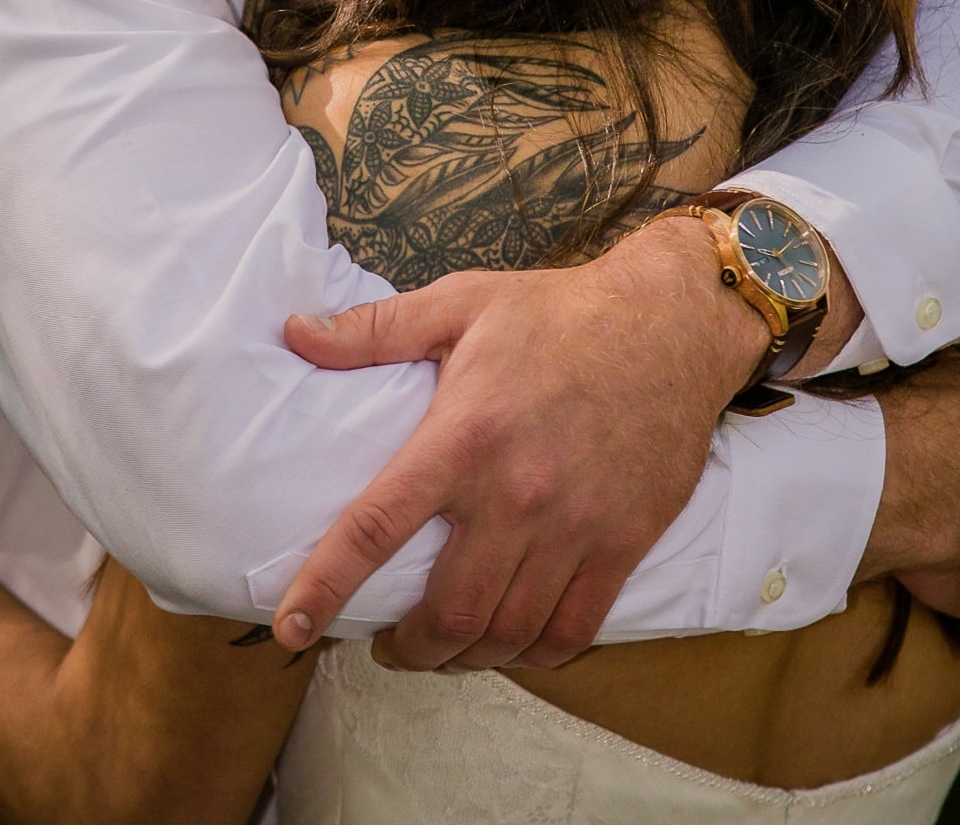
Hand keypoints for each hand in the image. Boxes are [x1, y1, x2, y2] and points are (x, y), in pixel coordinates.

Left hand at [272, 213, 763, 671]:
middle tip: (385, 645)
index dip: (325, 586)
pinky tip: (508, 645)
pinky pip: (574, 630)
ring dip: (463, 658)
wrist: (670, 325)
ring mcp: (575, 527)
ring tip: (438, 651)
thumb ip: (373, 330)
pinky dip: (533, 655)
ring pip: (509, 632)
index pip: (375, 528)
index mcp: (463, 438)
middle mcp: (516, 495)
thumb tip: (294, 333)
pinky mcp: (624, 544)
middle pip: (450, 610)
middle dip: (407, 647)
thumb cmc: (556, 313)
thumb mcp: (457, 303)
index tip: (289, 627)